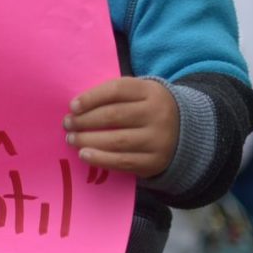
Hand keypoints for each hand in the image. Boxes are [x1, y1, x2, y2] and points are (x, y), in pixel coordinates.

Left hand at [63, 77, 178, 177]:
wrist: (184, 132)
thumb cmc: (148, 108)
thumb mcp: (139, 93)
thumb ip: (114, 95)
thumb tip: (77, 107)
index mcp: (150, 91)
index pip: (116, 91)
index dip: (91, 98)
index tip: (72, 107)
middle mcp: (157, 114)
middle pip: (114, 116)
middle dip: (85, 121)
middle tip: (68, 124)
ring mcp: (158, 139)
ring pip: (117, 140)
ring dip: (88, 140)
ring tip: (72, 139)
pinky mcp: (154, 161)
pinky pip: (123, 161)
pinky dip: (100, 159)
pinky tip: (85, 155)